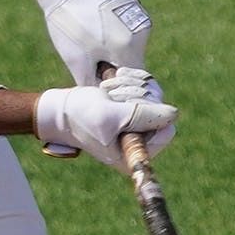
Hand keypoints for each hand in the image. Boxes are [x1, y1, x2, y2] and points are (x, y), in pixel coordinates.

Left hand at [32, 0, 150, 88]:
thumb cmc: (70, 23)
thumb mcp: (76, 60)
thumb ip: (92, 83)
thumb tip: (101, 96)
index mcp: (129, 48)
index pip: (132, 81)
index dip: (117, 87)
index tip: (100, 82)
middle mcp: (141, 33)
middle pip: (132, 63)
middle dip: (114, 68)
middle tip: (91, 60)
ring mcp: (140, 17)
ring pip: (130, 46)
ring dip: (115, 50)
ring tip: (91, 40)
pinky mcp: (134, 6)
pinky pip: (128, 29)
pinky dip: (115, 34)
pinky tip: (96, 26)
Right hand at [34, 68, 177, 168]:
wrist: (61, 109)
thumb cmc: (81, 115)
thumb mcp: (111, 116)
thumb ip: (142, 116)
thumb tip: (173, 114)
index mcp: (135, 154)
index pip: (166, 130)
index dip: (149, 113)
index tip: (125, 107)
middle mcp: (140, 142)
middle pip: (162, 110)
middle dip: (135, 97)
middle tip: (111, 98)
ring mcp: (138, 125)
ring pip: (154, 96)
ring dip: (129, 87)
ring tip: (107, 92)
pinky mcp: (134, 109)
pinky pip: (147, 87)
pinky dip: (130, 80)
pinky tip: (112, 83)